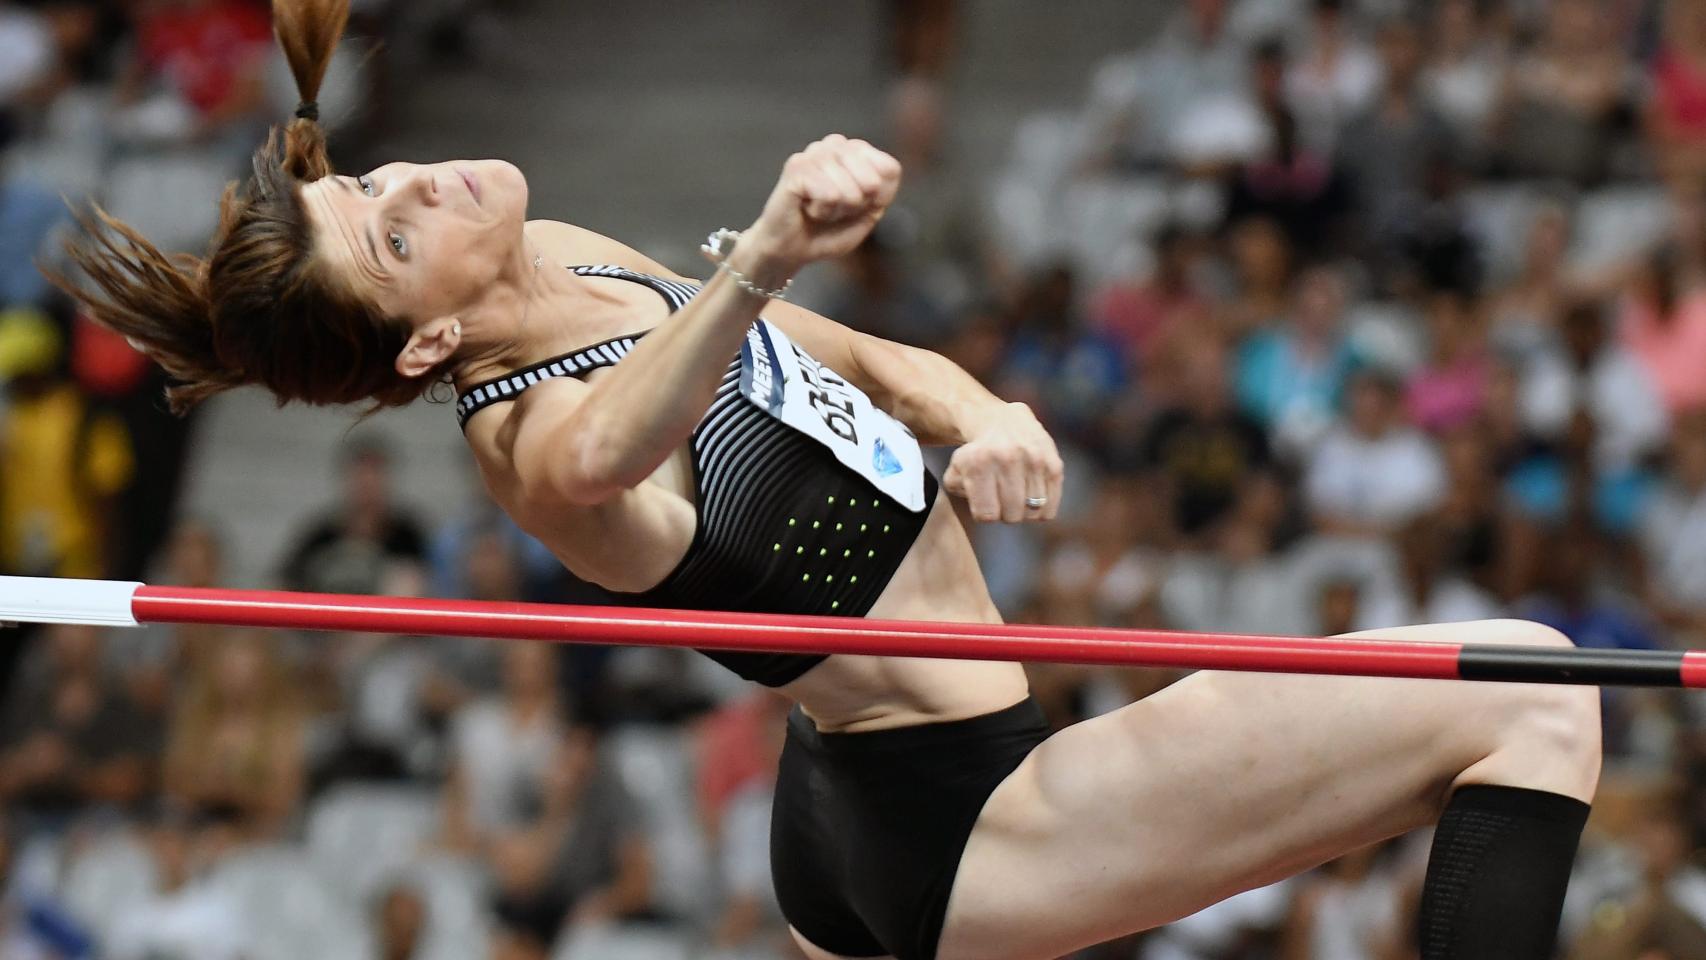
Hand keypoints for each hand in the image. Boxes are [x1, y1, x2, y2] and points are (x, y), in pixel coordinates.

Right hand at [743, 135, 901, 271]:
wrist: (792, 249)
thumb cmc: (829, 230)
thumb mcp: (868, 214)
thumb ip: (882, 193)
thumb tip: (873, 181)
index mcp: (856, 151)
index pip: (889, 169)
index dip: (878, 198)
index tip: (857, 206)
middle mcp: (835, 144)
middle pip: (872, 181)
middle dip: (856, 206)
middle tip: (835, 208)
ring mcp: (815, 152)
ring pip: (850, 191)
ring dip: (836, 211)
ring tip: (819, 209)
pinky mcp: (797, 166)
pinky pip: (829, 194)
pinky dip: (822, 211)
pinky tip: (807, 208)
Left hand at [943, 402, 1063, 522]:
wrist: (1002, 422)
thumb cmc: (976, 455)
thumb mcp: (956, 470)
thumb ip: (959, 490)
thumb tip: (985, 508)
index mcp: (978, 462)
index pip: (987, 515)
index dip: (984, 513)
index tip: (984, 501)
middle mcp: (1008, 458)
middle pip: (1012, 516)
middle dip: (1004, 513)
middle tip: (1001, 499)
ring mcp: (1034, 460)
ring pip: (1033, 512)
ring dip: (1024, 511)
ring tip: (1016, 496)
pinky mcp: (1054, 464)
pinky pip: (1050, 506)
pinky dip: (1041, 508)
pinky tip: (1031, 496)